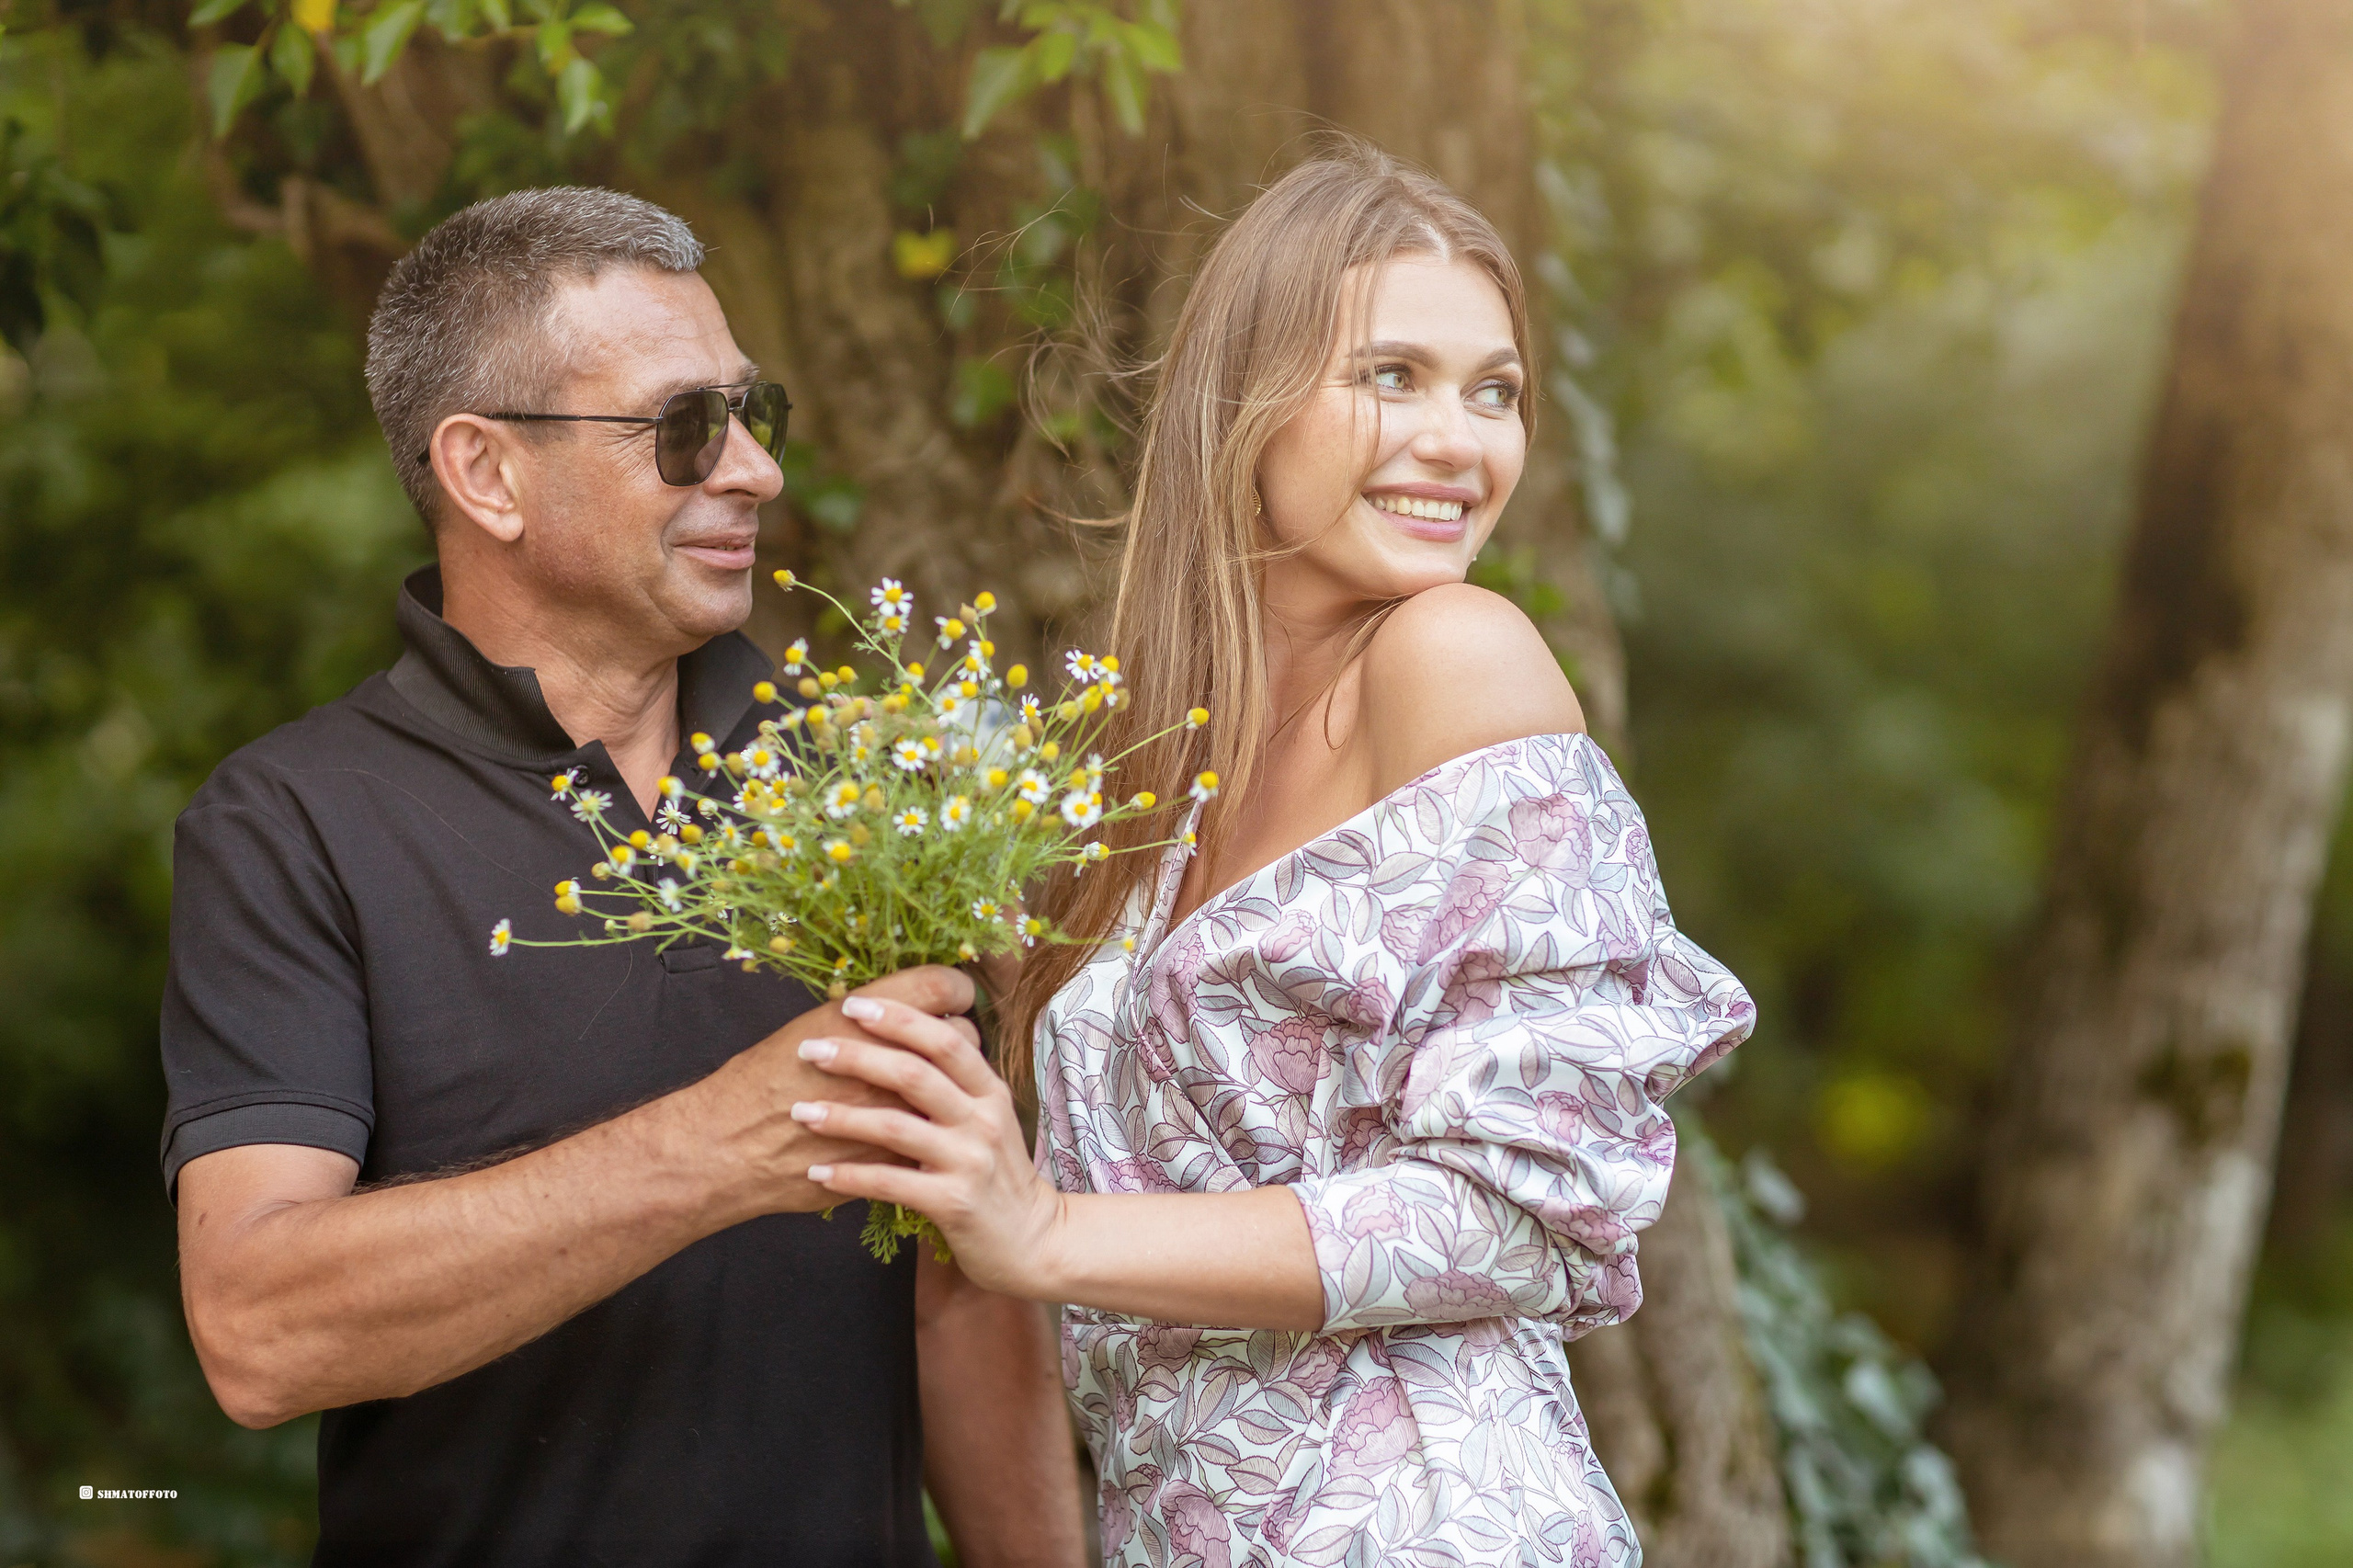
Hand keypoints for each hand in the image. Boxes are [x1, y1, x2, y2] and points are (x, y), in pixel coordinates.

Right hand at [681, 965, 979, 1219]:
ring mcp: (893, 1112)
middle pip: (960, 1036)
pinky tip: (916, 1122)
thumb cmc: (761, 1081)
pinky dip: (932, 1126)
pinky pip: (934, 1133)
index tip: (953, 997)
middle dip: (958, 1036)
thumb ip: (864, 1013)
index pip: (943, 988)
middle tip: (943, 1041)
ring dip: (948, 1083)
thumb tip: (904, 1005)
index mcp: (861, 1018)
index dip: (956, 989)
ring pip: (953, 1088)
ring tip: (929, 1084)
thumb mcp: (809, 1025)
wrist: (730, 1148)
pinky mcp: (892, 1156)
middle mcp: (885, 1061)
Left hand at [790, 994, 1063, 1299]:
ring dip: (842, 1116)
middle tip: (811, 1049)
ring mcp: (969, 1161)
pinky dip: (848, 1177)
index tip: (852, 1004)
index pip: (945, 1039)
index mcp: (988, 1090)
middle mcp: (982, 1119)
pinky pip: (890, 1182)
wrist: (1032, 1240)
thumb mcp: (986, 1119)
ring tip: (799, 1112)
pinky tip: (815, 1173)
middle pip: (914, 1073)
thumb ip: (954, 1084)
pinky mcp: (952, 1202)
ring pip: (896, 1126)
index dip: (899, 1018)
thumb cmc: (996, 1174)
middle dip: (858, 1056)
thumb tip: (904, 1040)